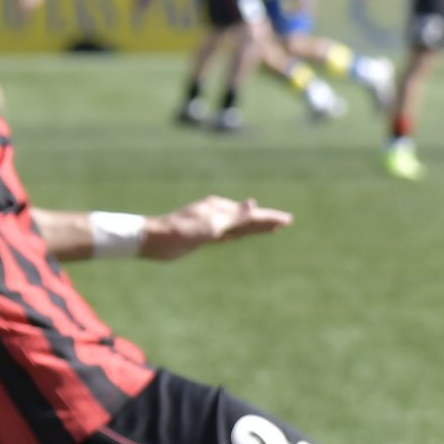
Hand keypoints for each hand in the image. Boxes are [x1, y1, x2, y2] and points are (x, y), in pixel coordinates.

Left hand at [138, 195, 293, 259]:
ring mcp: (212, 223)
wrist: (155, 239)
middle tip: (286, 222)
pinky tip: (242, 232)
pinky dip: (240, 232)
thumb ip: (234, 216)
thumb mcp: (211, 224)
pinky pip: (230, 233)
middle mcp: (218, 213)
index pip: (252, 214)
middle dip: (266, 220)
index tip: (288, 220)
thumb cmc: (182, 231)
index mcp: (221, 208)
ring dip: (255, 226)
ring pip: (240, 225)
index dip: (270, 218)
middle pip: (248, 218)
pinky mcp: (205, 234)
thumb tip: (253, 204)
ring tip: (271, 227)